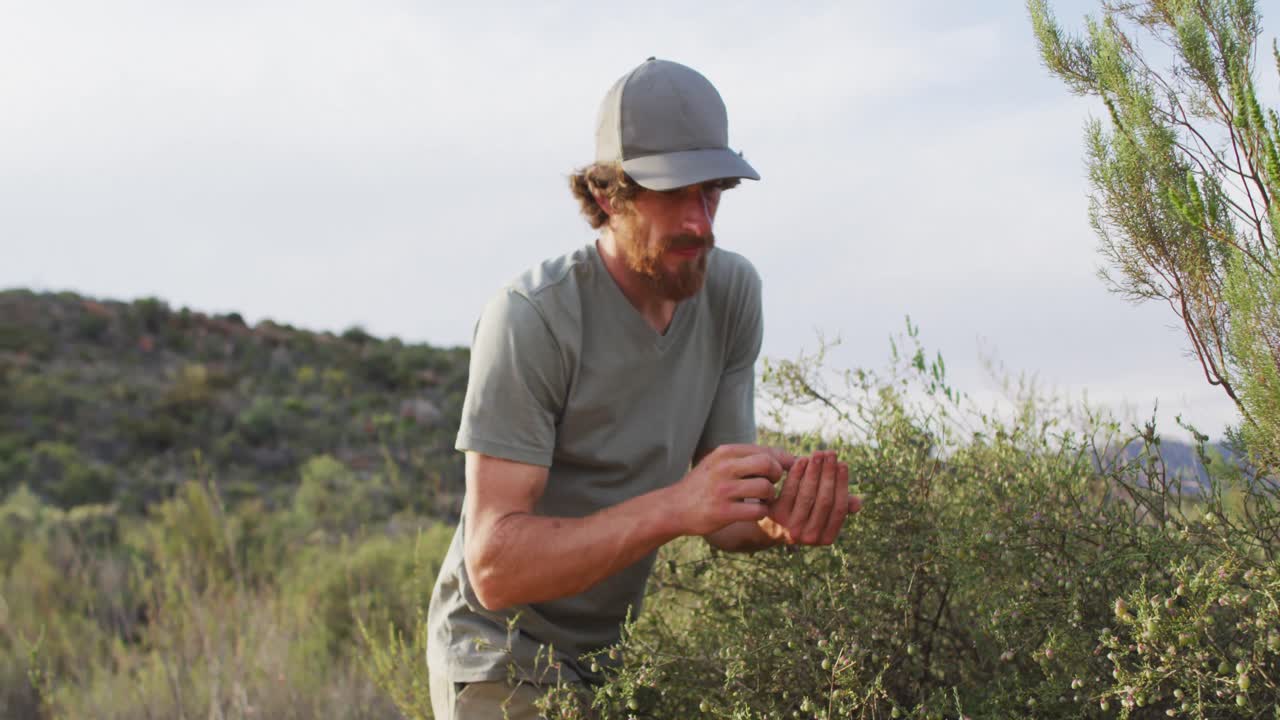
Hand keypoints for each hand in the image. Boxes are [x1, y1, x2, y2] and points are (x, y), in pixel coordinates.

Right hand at [671, 444, 787, 535]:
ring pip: (766, 488)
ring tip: (761, 500)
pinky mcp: (723, 512)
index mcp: (724, 452)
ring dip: (769, 497)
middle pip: (768, 464)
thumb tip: (786, 456)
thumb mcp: (719, 463)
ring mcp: (723, 490)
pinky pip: (758, 510)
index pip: (765, 450)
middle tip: (769, 484)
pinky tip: (753, 512)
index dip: (780, 461)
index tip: (782, 471)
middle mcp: (724, 468)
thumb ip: (747, 458)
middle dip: (776, 475)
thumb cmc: (704, 485)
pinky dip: (761, 512)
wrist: (674, 507)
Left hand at [761, 451, 861, 544]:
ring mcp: (792, 528)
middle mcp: (810, 537)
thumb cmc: (804, 514)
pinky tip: (802, 460)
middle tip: (831, 453)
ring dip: (815, 471)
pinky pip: (790, 490)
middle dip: (829, 474)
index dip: (842, 484)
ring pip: (808, 494)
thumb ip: (839, 507)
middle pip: (825, 500)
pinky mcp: (776, 516)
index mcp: (827, 538)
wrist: (770, 526)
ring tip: (818, 453)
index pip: (839, 508)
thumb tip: (859, 503)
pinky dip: (797, 473)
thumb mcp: (822, 514)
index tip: (843, 464)